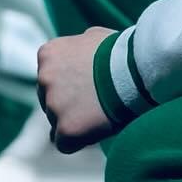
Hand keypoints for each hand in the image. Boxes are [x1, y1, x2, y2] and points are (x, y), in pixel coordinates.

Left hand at [38, 27, 116, 153]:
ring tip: (101, 114)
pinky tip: (98, 129)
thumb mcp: (95, 37)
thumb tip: (81, 46)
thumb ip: (79, 46)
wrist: (137, 70)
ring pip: (58, 122)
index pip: (50, 78)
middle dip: (69, 104)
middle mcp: (44, 79)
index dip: (71, 85)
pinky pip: (66, 143)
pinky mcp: (66, 129)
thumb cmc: (122, 52)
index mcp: (48, 55)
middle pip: (50, 100)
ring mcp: (53, 105)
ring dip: (75, 121)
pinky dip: (79, 141)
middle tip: (96, 103)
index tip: (88, 86)